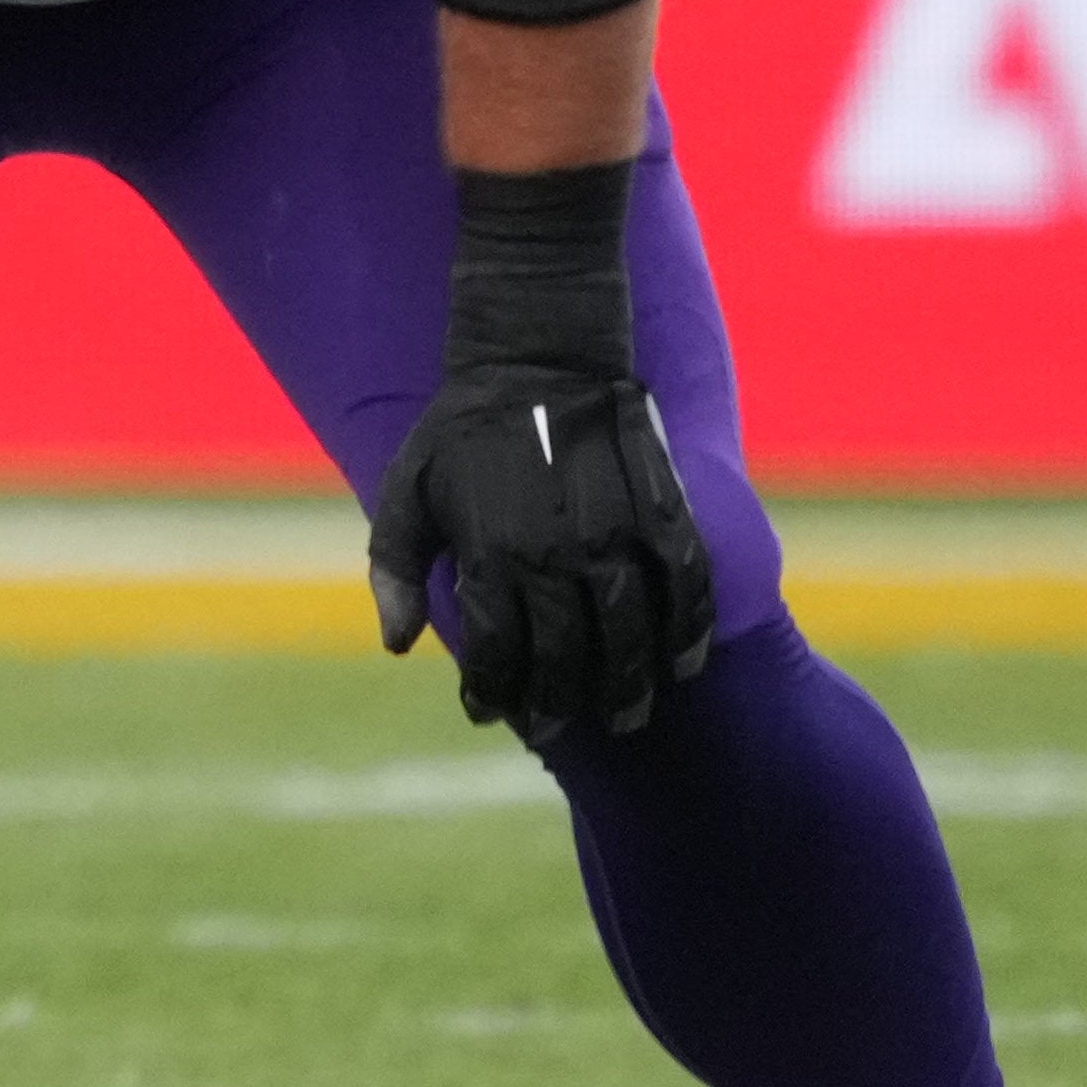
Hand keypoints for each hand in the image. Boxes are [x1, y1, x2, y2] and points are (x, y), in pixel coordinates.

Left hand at [364, 366, 711, 738]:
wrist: (536, 357)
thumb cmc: (461, 431)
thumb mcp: (405, 491)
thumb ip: (397, 570)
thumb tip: (398, 644)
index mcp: (490, 553)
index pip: (498, 650)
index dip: (492, 692)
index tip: (490, 712)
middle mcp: (555, 553)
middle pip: (567, 656)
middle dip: (560, 704)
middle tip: (558, 729)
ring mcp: (615, 535)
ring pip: (631, 635)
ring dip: (630, 686)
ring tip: (625, 715)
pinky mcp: (662, 514)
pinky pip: (687, 589)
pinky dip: (689, 632)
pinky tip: (682, 663)